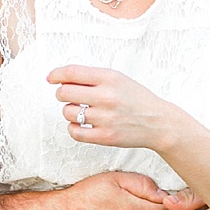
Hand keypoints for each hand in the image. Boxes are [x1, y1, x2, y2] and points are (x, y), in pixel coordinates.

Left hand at [49, 65, 186, 150]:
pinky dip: (73, 128)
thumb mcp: (117, 78)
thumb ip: (91, 77)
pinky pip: (74, 132)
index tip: (51, 78)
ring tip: (82, 111)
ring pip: (67, 112)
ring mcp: (105, 118)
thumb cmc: (135, 99)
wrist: (158, 123)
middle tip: (71, 96)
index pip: (71, 72)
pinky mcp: (105, 136)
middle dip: (63, 93)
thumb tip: (60, 78)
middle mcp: (106, 96)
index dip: (56, 74)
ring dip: (70, 111)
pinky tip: (81, 124)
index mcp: (109, 78)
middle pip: (64, 92)